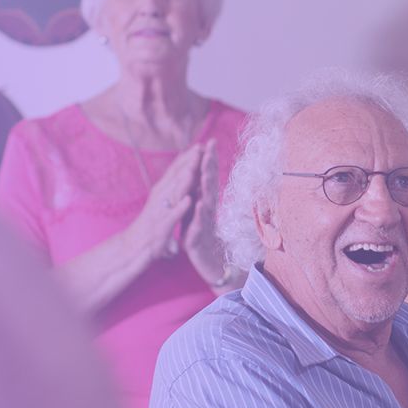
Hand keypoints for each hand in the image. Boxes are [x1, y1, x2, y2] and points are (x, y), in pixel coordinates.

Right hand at [131, 144, 202, 260]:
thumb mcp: (158, 207)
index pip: (174, 173)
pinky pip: (171, 217)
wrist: (130, 250)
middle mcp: (158, 200)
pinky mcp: (160, 229)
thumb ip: (167, 192)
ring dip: (183, 180)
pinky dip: (180, 208)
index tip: (199, 145)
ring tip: (194, 167)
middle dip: (187, 163)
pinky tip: (189, 200)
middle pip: (173, 179)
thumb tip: (178, 179)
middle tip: (200, 148)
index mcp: (159, 194)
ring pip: (172, 194)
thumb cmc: (147, 228)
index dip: (186, 159)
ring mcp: (158, 214)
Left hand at [183, 142, 228, 285]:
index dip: (208, 161)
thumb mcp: (197, 213)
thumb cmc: (202, 238)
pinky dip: (199, 214)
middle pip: (209, 185)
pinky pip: (199, 225)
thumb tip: (198, 174)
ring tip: (205, 170)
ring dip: (206, 185)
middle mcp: (206, 210)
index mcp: (203, 203)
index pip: (206, 178)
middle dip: (209, 166)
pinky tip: (199, 204)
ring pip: (206, 202)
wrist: (210, 266)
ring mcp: (204, 224)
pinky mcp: (198, 238)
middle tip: (210, 148)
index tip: (209, 142)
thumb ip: (198, 195)